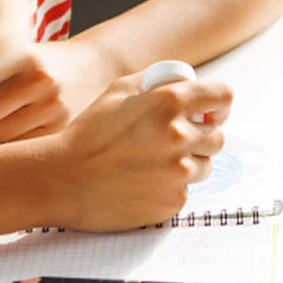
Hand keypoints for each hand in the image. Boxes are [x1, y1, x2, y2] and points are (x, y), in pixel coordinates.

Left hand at [0, 38, 119, 142]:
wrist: (95, 62)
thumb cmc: (41, 61)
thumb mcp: (15, 55)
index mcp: (23, 55)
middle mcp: (40, 80)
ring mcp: (53, 105)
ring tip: (4, 115)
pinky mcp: (61, 126)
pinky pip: (17, 144)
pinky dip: (13, 137)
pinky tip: (23, 121)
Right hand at [37, 74, 233, 231]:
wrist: (59, 181)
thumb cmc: (85, 135)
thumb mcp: (118, 92)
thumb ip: (158, 81)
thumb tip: (186, 82)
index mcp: (170, 103)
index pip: (223, 96)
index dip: (219, 104)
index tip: (213, 111)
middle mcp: (180, 136)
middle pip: (217, 136)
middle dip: (201, 136)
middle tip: (175, 141)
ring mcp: (178, 172)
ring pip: (205, 165)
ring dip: (188, 163)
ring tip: (153, 164)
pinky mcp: (172, 201)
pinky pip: (185, 192)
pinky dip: (170, 188)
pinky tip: (143, 184)